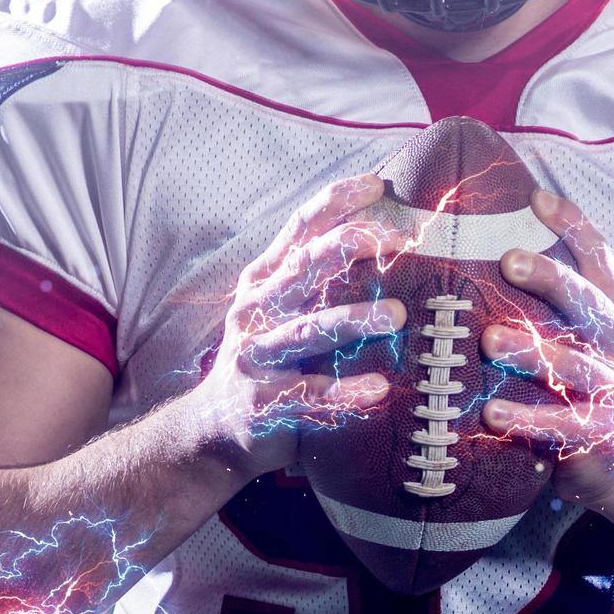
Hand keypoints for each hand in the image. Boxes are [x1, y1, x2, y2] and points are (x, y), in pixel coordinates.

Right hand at [188, 173, 408, 479]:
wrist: (213, 429)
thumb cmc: (265, 360)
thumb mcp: (281, 310)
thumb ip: (317, 278)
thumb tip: (381, 234)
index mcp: (265, 281)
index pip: (300, 229)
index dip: (336, 202)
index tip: (378, 184)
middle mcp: (256, 309)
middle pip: (304, 268)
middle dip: (350, 246)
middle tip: (400, 238)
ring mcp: (256, 355)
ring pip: (307, 330)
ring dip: (353, 320)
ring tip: (396, 314)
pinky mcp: (263, 401)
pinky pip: (309, 393)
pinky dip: (345, 392)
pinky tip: (379, 389)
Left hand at [480, 190, 613, 507]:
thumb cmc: (584, 385)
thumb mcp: (580, 336)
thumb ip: (551, 301)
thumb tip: (488, 248)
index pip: (602, 259)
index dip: (573, 225)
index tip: (535, 197)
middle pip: (590, 304)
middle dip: (550, 278)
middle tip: (507, 259)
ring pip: (575, 364)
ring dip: (532, 350)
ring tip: (489, 340)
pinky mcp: (602, 433)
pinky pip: (563, 424)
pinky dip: (527, 420)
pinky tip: (492, 414)